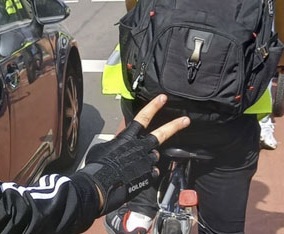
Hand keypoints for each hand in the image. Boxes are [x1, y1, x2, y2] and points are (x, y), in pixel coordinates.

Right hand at [79, 95, 189, 213]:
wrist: (101, 185)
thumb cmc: (97, 165)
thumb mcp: (102, 148)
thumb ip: (115, 144)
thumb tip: (116, 147)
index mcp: (127, 137)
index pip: (143, 117)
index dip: (154, 106)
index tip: (163, 98)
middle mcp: (140, 147)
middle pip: (161, 134)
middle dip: (175, 126)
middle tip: (186, 120)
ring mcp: (146, 161)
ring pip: (155, 156)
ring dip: (149, 158)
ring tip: (134, 167)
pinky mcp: (149, 176)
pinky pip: (152, 172)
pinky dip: (147, 174)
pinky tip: (137, 178)